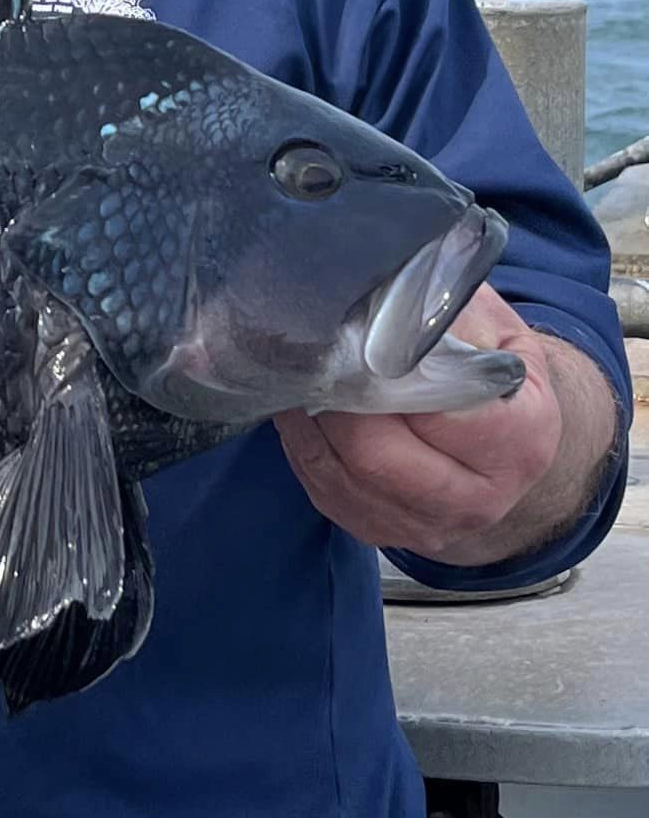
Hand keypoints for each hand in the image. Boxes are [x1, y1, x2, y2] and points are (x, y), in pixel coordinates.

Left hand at [274, 282, 611, 566]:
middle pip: (376, 456)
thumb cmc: (492, 369)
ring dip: (308, 421)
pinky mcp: (380, 531)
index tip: (353, 340)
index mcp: (521, 441)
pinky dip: (303, 443)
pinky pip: (322, 487)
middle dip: (333, 400)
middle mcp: (479, 499)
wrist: (505, 440)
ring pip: (340, 474)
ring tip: (297, 374)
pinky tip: (300, 405)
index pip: (438, 413)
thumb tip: (377, 287)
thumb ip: (441, 309)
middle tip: (308, 355)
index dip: (386, 376)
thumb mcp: (491, 326)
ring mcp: (427, 526)